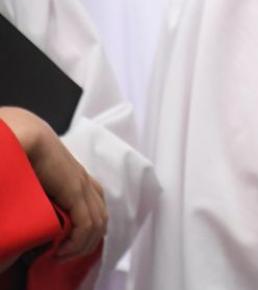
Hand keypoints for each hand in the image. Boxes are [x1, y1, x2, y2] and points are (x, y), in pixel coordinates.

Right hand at [0, 107, 106, 258]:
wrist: (27, 133)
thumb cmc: (26, 151)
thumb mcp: (39, 177)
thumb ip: (45, 191)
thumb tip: (41, 202)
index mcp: (77, 178)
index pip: (96, 208)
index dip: (88, 230)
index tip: (69, 245)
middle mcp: (84, 182)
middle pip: (100, 218)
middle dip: (87, 242)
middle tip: (66, 256)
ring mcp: (82, 185)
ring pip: (97, 224)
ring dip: (82, 246)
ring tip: (62, 256)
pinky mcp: (75, 190)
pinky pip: (87, 223)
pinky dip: (78, 241)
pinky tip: (61, 249)